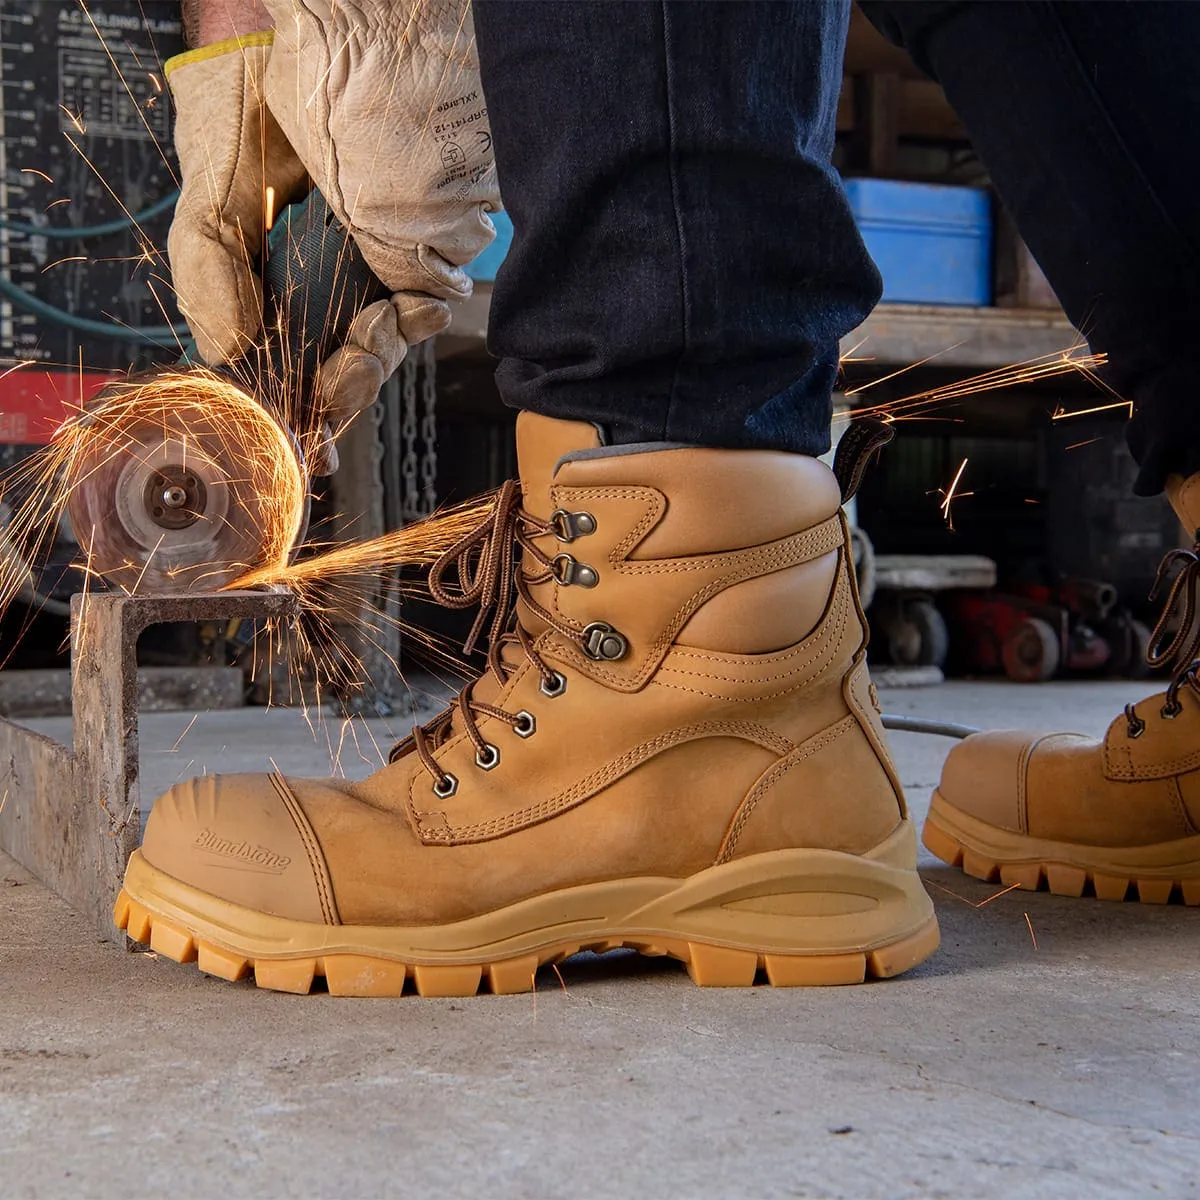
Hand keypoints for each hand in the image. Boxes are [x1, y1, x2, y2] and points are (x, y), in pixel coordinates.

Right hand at [167, 0, 498, 429]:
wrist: (300, 33)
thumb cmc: (244, 102)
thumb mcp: (213, 191)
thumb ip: (211, 270)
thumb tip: (226, 353)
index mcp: (284, 277)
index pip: (294, 356)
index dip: (298, 402)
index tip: (300, 435)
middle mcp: (335, 276)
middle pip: (347, 363)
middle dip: (343, 392)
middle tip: (333, 401)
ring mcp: (381, 262)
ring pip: (387, 344)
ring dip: (376, 361)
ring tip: (363, 342)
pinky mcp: (425, 243)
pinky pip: (426, 302)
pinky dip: (415, 320)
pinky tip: (404, 312)